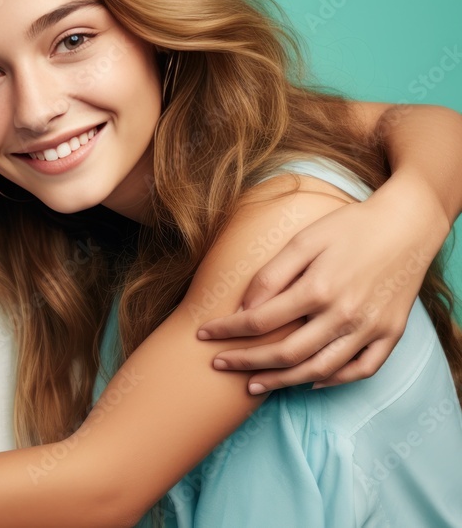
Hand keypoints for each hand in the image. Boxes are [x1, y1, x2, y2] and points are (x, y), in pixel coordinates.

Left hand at [197, 174, 446, 392]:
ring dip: (282, 381)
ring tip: (253, 385)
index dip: (227, 331)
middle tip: (218, 365)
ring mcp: (370, 329)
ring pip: (319, 370)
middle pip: (285, 353)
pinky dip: (334, 381)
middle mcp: (344, 315)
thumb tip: (244, 307)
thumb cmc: (350, 227)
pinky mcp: (391, 334)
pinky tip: (309, 381)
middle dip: (246, 362)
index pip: (260, 321)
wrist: (407, 225)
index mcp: (318, 288)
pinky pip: (361, 370)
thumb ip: (272, 274)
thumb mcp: (305, 239)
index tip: (203, 334)